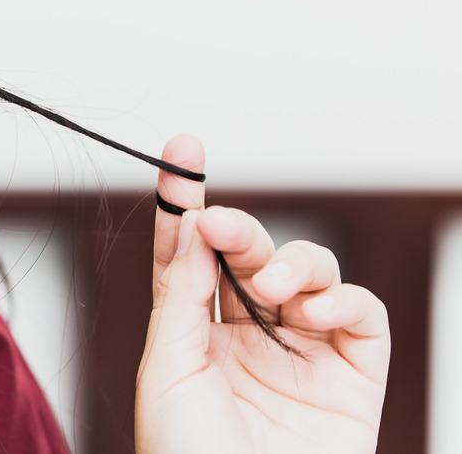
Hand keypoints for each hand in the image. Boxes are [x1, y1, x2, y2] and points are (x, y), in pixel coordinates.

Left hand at [135, 135, 389, 453]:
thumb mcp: (166, 370)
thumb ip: (182, 295)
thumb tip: (195, 227)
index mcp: (193, 332)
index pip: (190, 254)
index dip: (185, 202)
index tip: (182, 150)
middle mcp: (247, 335)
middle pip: (247, 254)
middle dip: (238, 229)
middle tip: (221, 222)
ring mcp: (302, 351)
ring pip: (309, 271)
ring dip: (290, 263)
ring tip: (270, 287)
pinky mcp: (352, 375)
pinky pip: (359, 313)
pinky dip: (340, 299)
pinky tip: (308, 312)